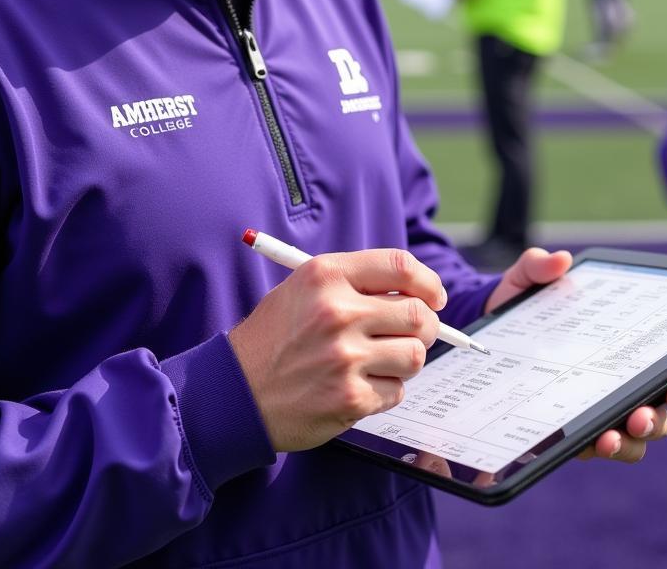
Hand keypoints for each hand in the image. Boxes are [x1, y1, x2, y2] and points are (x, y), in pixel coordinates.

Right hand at [229, 249, 444, 451]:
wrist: (232, 394)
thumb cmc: (272, 339)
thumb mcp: (303, 290)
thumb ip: (355, 284)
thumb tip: (416, 292)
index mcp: (326, 276)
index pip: (400, 266)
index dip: (428, 282)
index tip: (435, 297)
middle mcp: (337, 313)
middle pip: (418, 313)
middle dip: (425, 326)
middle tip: (414, 334)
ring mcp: (344, 358)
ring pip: (415, 355)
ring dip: (406, 360)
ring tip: (379, 363)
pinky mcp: (348, 399)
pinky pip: (396, 391)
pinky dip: (386, 391)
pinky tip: (358, 387)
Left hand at [485, 247, 666, 463]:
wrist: (482, 333)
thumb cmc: (522, 307)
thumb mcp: (527, 281)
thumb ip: (540, 267)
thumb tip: (559, 261)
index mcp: (624, 347)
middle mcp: (619, 383)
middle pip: (658, 411)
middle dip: (657, 418)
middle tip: (642, 416)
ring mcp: (596, 410)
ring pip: (633, 439)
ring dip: (630, 442)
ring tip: (612, 437)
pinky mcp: (569, 430)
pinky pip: (593, 447)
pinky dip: (596, 448)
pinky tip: (589, 443)